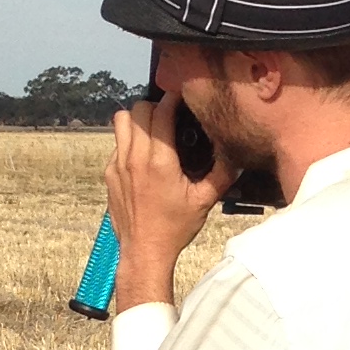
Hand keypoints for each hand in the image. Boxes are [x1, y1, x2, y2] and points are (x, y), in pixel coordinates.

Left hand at [108, 94, 230, 311]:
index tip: (182, 98)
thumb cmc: (174, 228)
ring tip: (152, 129)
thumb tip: (239, 156)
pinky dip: (129, 141)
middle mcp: (136, 158)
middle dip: (155, 107)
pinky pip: (117, 144)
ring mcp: (119, 165)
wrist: (144, 251)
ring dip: (137, 119)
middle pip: (138, 110)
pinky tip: (143, 156)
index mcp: (160, 161)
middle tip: (169, 116)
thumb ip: (222, 174)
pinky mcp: (110, 174)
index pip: (161, 112)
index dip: (173, 99)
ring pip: (121, 121)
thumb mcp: (204, 201)